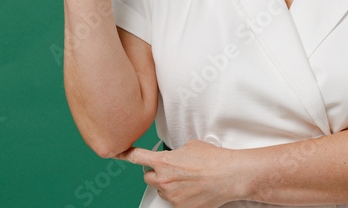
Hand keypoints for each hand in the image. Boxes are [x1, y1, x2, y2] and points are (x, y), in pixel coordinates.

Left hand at [115, 140, 241, 207]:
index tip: (118, 153)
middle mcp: (163, 180)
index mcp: (163, 162)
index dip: (125, 154)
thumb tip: (173, 157)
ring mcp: (171, 196)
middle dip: (156, 173)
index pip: (136, 157)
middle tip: (171, 169)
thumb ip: (174, 153)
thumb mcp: (189, 146)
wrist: (229, 175)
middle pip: (147, 177)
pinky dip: (180, 196)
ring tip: (187, 180)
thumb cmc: (212, 158)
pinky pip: (174, 201)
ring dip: (168, 185)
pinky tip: (192, 189)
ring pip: (161, 190)